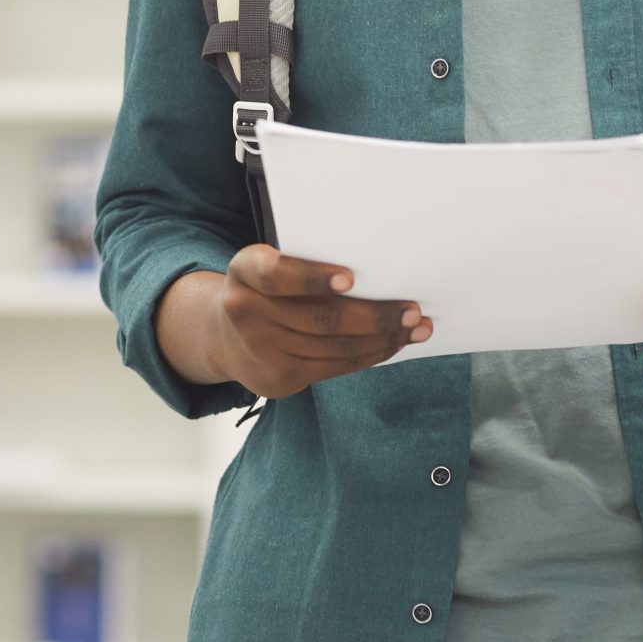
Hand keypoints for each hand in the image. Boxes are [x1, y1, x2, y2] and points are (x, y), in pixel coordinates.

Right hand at [206, 243, 433, 399]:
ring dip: (383, 338)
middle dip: (374, 315)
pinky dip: (370, 354)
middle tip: (412, 309)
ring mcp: (262, 349)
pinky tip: (392, 344)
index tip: (350, 279)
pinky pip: (335, 366)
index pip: (277, 275)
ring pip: (336, 346)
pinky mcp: (280, 377)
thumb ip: (304, 264)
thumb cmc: (268, 289)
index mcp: (245, 271)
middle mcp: (246, 311)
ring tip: (414, 327)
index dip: (313, 278)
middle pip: (321, 318)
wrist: (227, 336)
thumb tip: (378, 271)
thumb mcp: (270, 266)